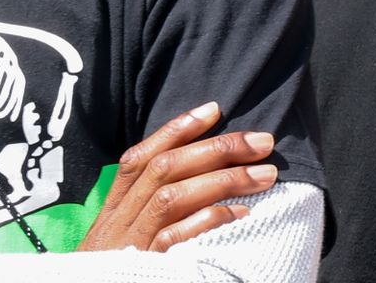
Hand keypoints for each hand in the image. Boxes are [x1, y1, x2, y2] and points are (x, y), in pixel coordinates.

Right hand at [79, 102, 276, 252]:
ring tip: (265, 174)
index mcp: (114, 205)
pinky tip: (241, 214)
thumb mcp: (119, 236)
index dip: (176, 130)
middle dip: (215, 149)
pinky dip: (207, 222)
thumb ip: (142, 208)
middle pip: (164, 169)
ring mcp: (131, 242)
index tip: (213, 109)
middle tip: (261, 141)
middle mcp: (120, 217)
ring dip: (222, 180)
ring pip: (172, 197)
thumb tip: (190, 178)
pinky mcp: (144, 268)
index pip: (143, 156)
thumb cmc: (110, 271)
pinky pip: (175, 239)